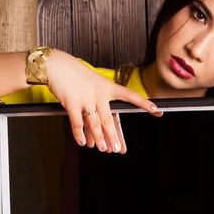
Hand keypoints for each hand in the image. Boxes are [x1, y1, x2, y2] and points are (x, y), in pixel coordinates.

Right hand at [46, 50, 162, 152]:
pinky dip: (80, 134)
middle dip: (113, 136)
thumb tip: (99, 127)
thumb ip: (99, 104)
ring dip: (99, 138)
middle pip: (109, 119)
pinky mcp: (72, 102)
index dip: (143, 103)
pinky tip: (83, 142)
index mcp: (107, 87)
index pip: (129, 96)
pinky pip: (77, 123)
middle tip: (117, 149)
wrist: (56, 65)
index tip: (156, 109)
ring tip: (102, 148)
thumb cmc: (75, 75)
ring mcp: (86, 98)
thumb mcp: (94, 84)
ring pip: (95, 124)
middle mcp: (99, 93)